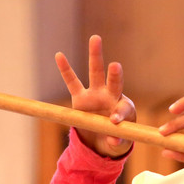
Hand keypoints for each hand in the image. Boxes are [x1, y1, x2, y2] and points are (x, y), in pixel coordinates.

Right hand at [55, 35, 135, 157]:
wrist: (103, 138)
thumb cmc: (117, 138)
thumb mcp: (119, 144)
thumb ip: (118, 142)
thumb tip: (114, 140)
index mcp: (124, 109)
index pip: (123, 108)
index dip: (119, 114)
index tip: (115, 121)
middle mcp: (111, 97)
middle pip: (115, 82)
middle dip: (115, 73)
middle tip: (116, 65)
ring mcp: (95, 95)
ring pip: (95, 73)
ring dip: (95, 56)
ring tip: (96, 39)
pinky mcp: (80, 98)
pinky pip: (71, 82)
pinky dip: (65, 70)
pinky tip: (59, 55)